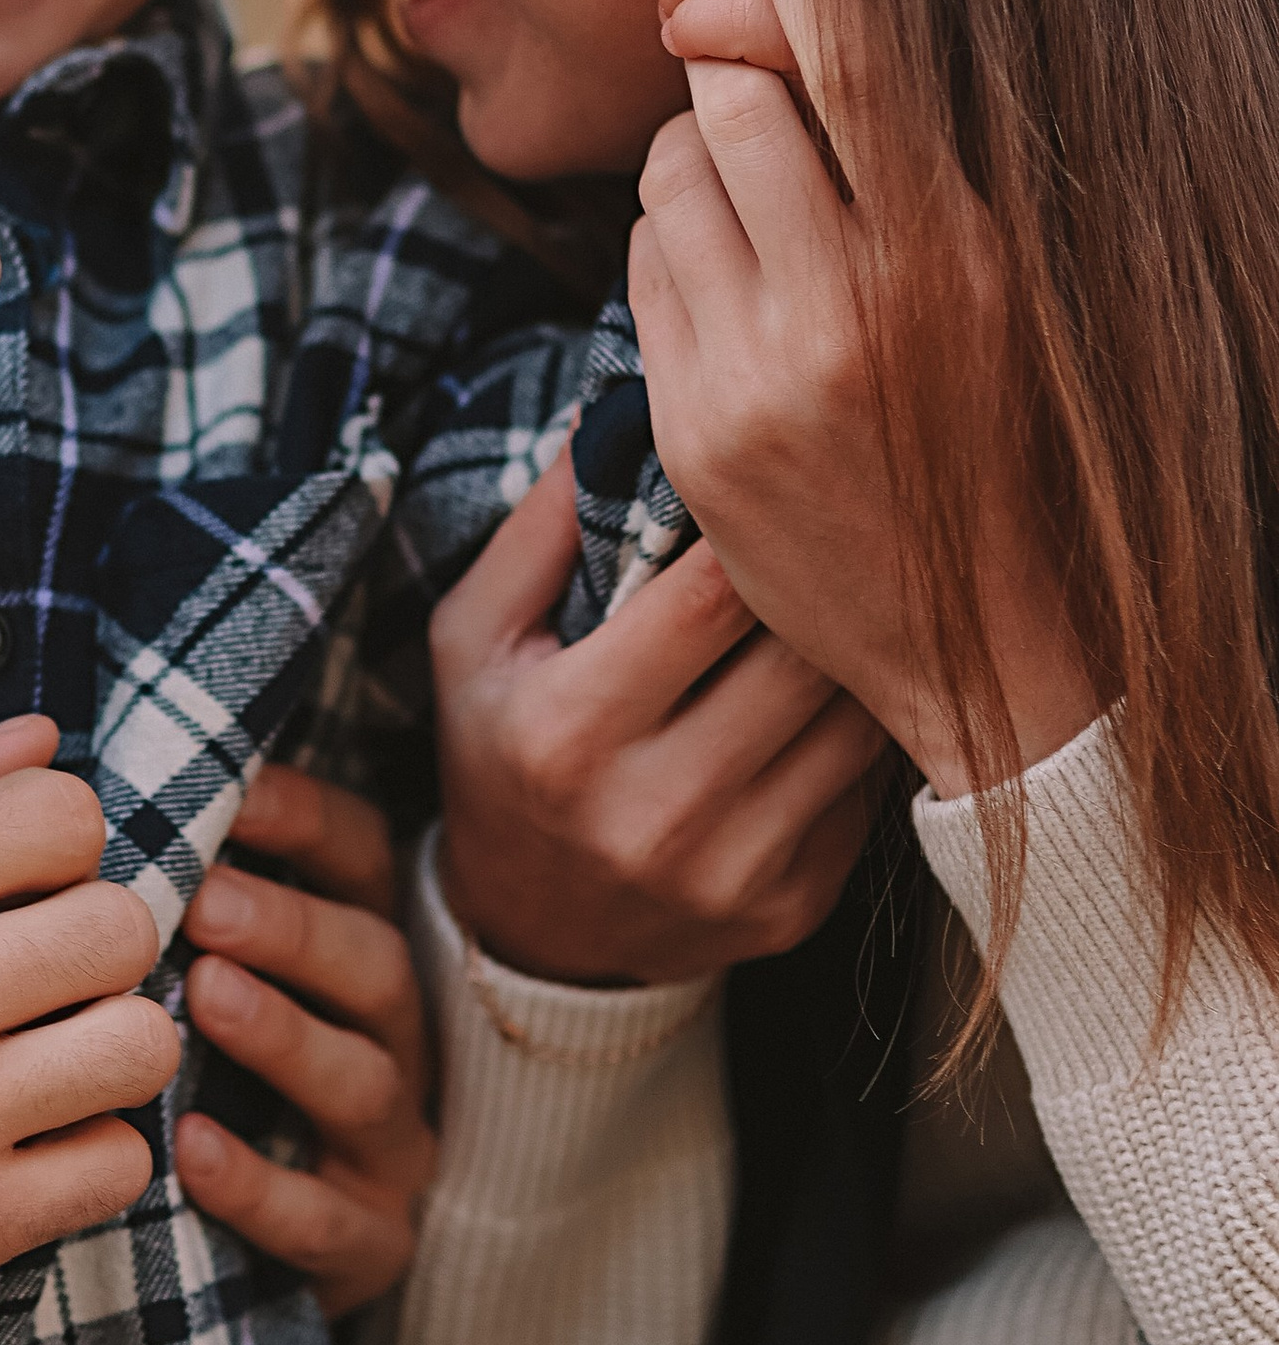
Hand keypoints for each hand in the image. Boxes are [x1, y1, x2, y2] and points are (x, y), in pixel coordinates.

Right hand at [0, 719, 173, 1344]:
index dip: (48, 840)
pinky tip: (20, 1139)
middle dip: (85, 937)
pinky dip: (84, 1153)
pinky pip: (118, 1164)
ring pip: (141, 1042)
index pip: (64, 812)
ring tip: (38, 1054)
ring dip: (101, 1044)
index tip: (9, 880)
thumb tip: (36, 737)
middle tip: (27, 971)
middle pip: (121, 924)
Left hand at [173, 764, 434, 1317]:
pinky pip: (329, 1220)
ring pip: (363, 1081)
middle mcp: (391, 1037)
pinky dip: (263, 1186)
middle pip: (374, 965)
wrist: (243, 1250)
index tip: (233, 798)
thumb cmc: (196, 1062)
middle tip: (207, 902)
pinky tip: (191, 1148)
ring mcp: (386, 1144)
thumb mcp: (194, 958)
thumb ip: (153, 877)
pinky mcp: (369, 1245)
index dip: (308, 821)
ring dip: (286, 1036)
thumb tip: (49, 759)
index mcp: (355, 948)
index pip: (362, 860)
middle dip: (293, 928)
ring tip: (205, 996)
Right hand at [433, 444, 883, 983]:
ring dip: (863, 651)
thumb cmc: (501, 756)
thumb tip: (619, 407)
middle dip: (829, 579)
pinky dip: (865, 730)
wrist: (534, 936)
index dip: (758, 523)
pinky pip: (869, 790)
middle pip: (801, 657)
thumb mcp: (474, 638)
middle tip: (843, 519)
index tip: (782, 471)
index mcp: (569, 733)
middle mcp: (654, 813)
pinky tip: (841, 691)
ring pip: (856, 723)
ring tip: (856, 594)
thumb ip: (542, 527)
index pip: (708, 596)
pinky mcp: (793, 910)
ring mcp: (732, 872)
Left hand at [628, 0, 1098, 794]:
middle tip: (751, 94)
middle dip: (726, 71)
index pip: (862, 56)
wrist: (982, 639)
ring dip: (691, 162)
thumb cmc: (1000, 429)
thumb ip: (932, 163)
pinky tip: (729, 298)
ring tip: (756, 217)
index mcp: (964, 248)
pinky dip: (667, 251)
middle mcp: (868, 297)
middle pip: (734, 90)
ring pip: (672, 169)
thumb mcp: (1002, 289)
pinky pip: (640, 266)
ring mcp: (771, 362)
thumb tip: (841, 12)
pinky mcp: (696, 418)